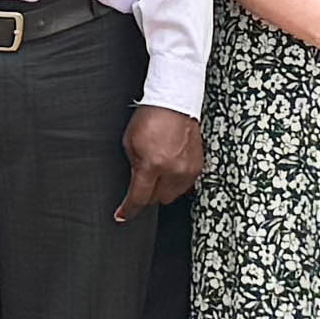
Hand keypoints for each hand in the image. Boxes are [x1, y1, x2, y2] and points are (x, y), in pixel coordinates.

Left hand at [111, 108, 202, 225]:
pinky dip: (175, 181)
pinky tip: (169, 166)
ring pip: (172, 195)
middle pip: (157, 199)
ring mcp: (187, 169)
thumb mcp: (130, 142)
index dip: (128, 209)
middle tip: (143, 177)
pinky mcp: (197, 166)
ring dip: (162, 188)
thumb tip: (136, 183)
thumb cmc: (151, 117)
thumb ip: (133, 166)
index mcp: (152, 164)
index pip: (139, 197)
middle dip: (147, 193)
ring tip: (158, 168)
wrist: (175, 103)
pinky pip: (184, 185)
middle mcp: (172, 170)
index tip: (122, 215)